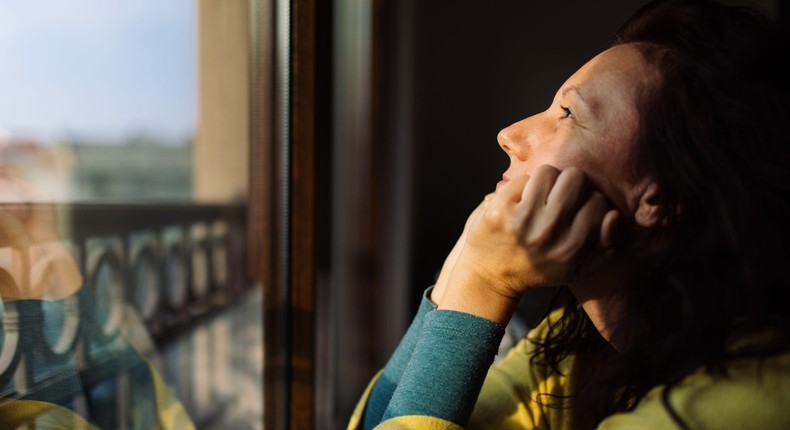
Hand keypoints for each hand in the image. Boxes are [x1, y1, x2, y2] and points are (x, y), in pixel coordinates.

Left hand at [440, 165, 617, 322]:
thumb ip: (604, 247)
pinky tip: (519, 201)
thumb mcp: (576, 268)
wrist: (490, 278)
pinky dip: (522, 186)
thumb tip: (614, 216)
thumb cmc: (537, 269)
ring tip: (539, 196)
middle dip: (569, 183)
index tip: (576, 209)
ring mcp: (523, 221)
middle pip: (575, 178)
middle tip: (557, 196)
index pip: (597, 202)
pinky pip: (522, 178)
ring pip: (549, 172)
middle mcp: (549, 234)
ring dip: (545, 181)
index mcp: (572, 249)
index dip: (588, 200)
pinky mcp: (499, 210)